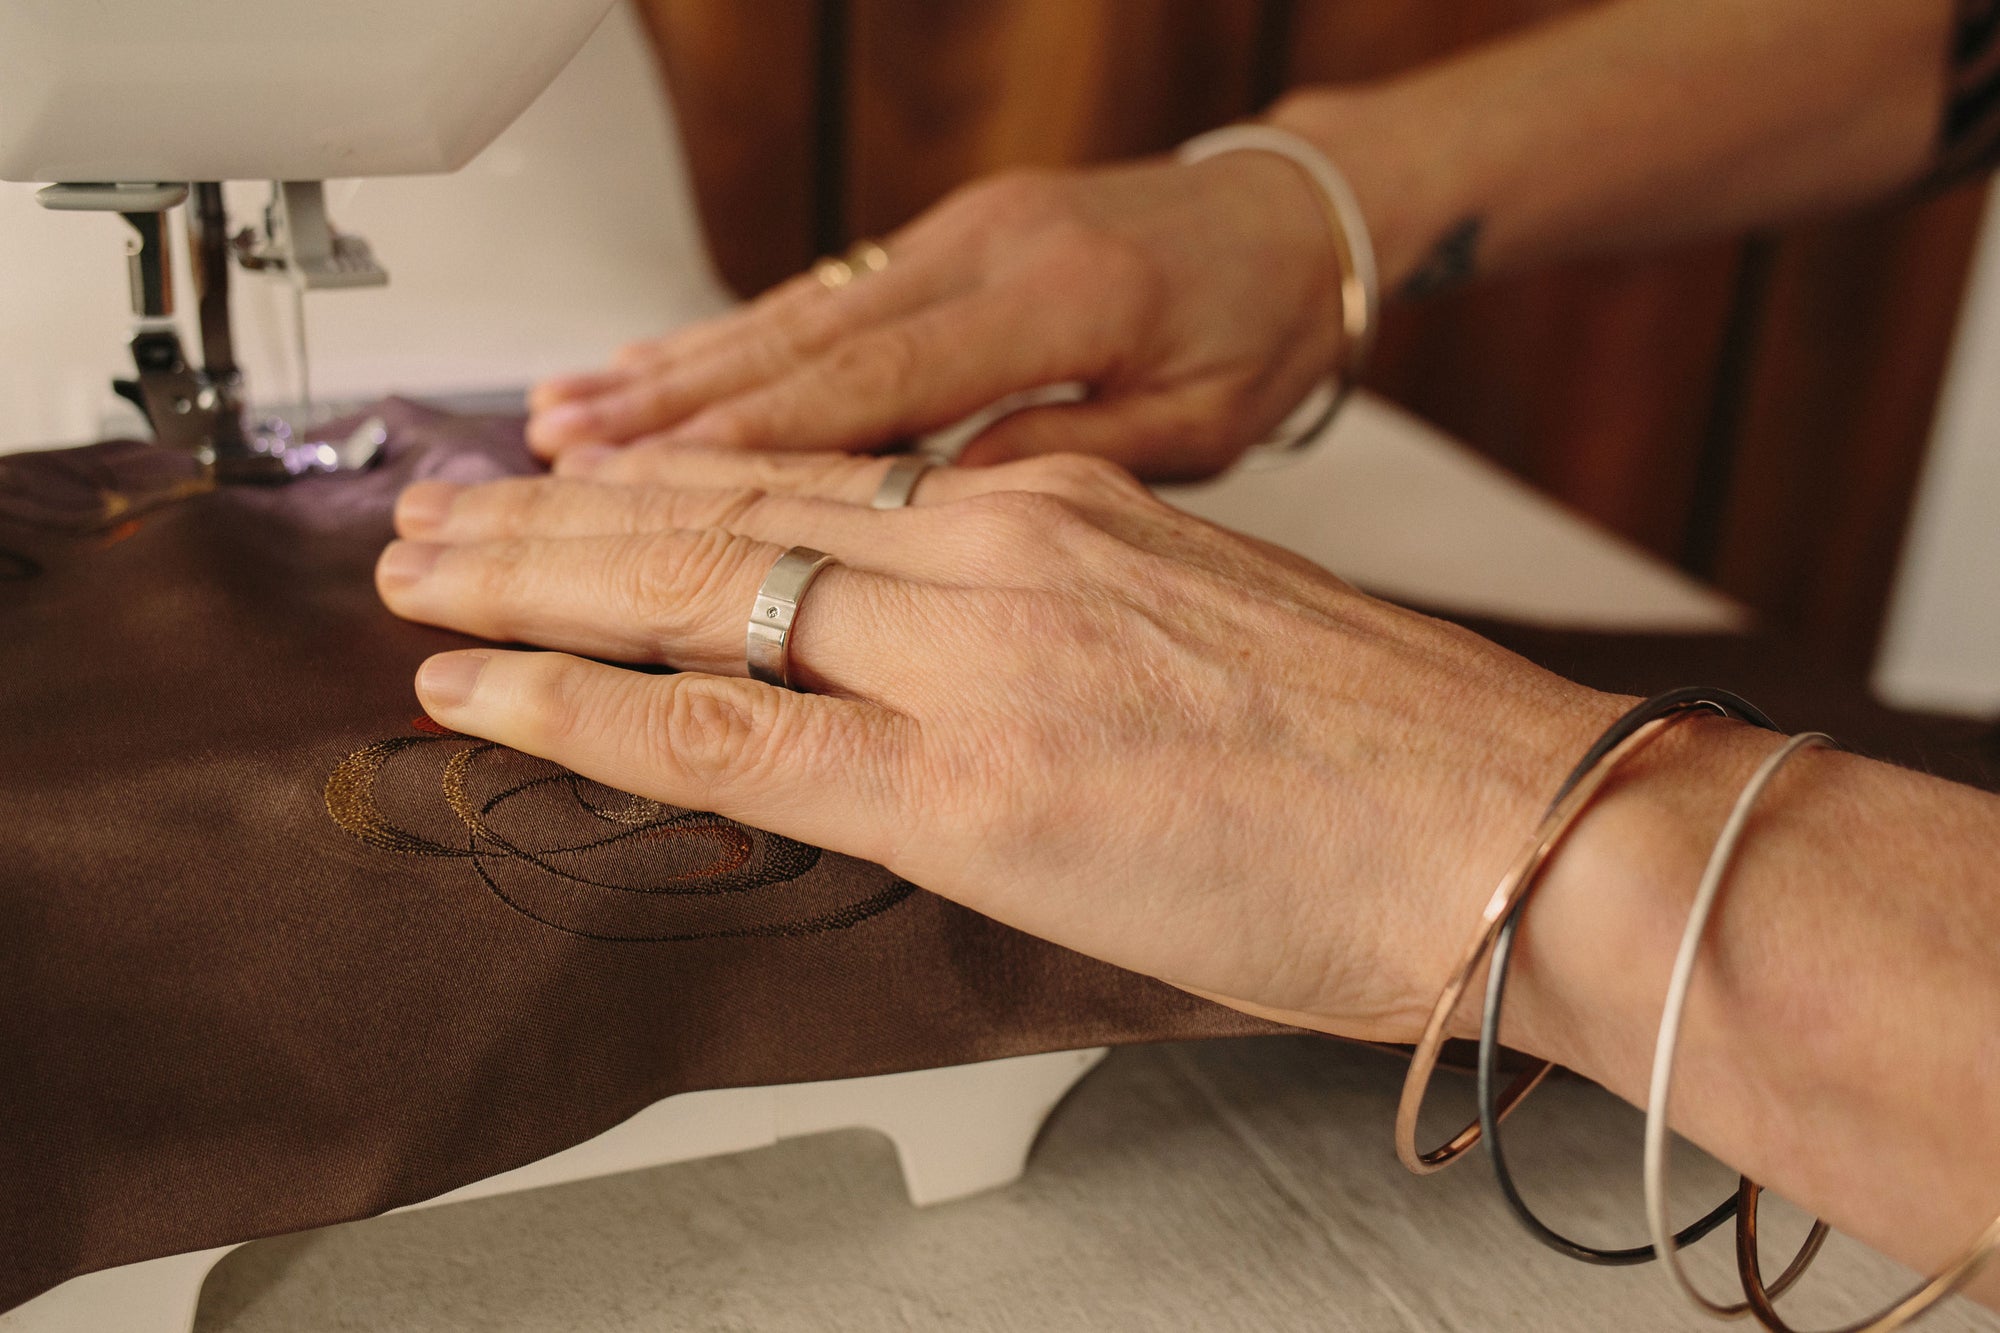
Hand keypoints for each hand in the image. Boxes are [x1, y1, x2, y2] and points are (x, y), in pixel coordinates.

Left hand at [375, 450, 1626, 1039]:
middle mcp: (1003, 553)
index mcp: (1061, 513)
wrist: (1512, 830)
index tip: (571, 497)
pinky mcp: (972, 788)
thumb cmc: (1384, 765)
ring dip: (531, 589)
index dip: (664, 489)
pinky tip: (485, 692)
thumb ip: (1051, 641)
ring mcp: (980, 657)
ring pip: (693, 592)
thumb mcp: (1195, 644)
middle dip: (553, 520)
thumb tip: (941, 681)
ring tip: (416, 587)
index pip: (810, 485)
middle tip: (436, 518)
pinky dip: (584, 705)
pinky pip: (729, 727)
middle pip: (721, 514)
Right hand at [526, 151, 1348, 482]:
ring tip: (553, 424)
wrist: (1304, 216)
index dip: (739, 442)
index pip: (871, 388)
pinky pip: (820, 299)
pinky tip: (652, 374)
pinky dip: (727, 341)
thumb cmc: (1266, 325)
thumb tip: (924, 523)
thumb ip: (1062, 464)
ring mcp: (959, 237)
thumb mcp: (1199, 425)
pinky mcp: (946, 241)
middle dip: (654, 414)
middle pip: (796, 346)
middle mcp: (990, 252)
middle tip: (535, 466)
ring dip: (665, 373)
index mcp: (1061, 302)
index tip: (626, 493)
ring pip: (788, 315)